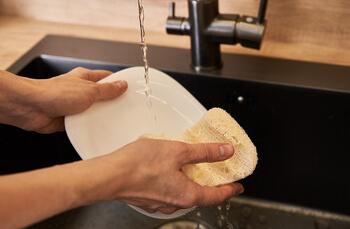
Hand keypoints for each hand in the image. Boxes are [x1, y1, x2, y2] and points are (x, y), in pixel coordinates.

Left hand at [0, 68, 126, 132]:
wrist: (32, 108)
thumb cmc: (54, 93)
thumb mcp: (90, 90)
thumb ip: (108, 89)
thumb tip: (122, 85)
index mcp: (85, 78)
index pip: (107, 78)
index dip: (119, 82)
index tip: (131, 89)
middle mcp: (80, 90)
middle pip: (101, 96)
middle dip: (111, 103)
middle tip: (123, 109)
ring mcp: (74, 105)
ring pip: (93, 111)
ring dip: (99, 117)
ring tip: (110, 121)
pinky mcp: (69, 119)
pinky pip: (84, 124)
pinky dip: (89, 127)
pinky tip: (95, 130)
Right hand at [85, 139, 243, 213]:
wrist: (108, 175)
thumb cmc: (138, 165)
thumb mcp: (178, 151)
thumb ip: (204, 152)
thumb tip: (225, 152)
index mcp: (187, 194)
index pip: (217, 196)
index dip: (230, 190)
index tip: (238, 186)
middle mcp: (175, 203)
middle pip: (201, 196)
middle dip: (211, 185)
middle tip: (217, 174)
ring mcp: (160, 202)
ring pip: (184, 193)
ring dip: (192, 182)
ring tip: (194, 168)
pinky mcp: (148, 198)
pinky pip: (169, 192)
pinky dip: (177, 182)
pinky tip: (171, 169)